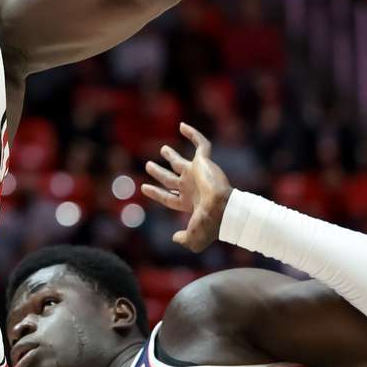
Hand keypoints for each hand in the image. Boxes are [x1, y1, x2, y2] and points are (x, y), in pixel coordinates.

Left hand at [142, 122, 232, 251]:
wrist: (223, 208)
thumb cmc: (209, 223)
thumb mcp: (194, 238)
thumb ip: (184, 240)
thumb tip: (174, 238)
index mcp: (188, 203)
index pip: (168, 197)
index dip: (156, 193)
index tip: (143, 187)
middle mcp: (191, 187)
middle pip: (171, 178)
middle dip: (160, 172)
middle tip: (148, 165)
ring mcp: (198, 173)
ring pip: (182, 162)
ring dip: (171, 156)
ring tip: (162, 149)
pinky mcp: (205, 162)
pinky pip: (201, 144)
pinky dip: (192, 134)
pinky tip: (182, 126)